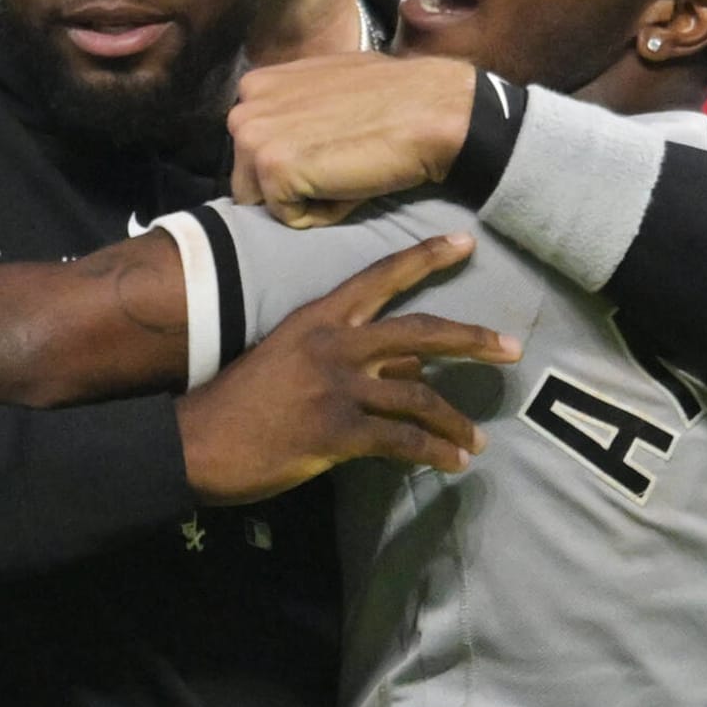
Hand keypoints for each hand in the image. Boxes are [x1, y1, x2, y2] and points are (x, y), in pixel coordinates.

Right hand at [178, 233, 519, 503]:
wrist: (194, 442)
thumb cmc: (241, 404)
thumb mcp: (291, 362)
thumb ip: (351, 360)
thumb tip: (408, 370)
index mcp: (318, 319)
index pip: (379, 277)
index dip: (425, 258)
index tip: (465, 242)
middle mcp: (333, 345)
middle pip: (420, 332)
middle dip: (472, 339)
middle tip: (512, 349)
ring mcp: (336, 387)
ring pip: (419, 396)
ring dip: (455, 421)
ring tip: (476, 441)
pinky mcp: (336, 431)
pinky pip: (401, 440)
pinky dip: (434, 452)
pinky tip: (452, 464)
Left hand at [229, 53, 475, 226]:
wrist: (428, 110)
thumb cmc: (391, 98)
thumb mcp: (327, 88)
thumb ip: (294, 108)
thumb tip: (290, 139)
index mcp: (256, 87)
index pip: (251, 151)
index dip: (293, 163)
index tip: (330, 151)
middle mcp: (244, 109)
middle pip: (249, 180)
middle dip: (290, 187)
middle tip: (339, 166)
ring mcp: (254, 138)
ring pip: (266, 201)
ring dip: (306, 200)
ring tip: (345, 173)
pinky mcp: (274, 169)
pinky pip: (290, 217)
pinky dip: (323, 214)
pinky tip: (350, 184)